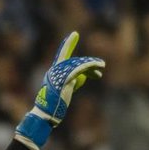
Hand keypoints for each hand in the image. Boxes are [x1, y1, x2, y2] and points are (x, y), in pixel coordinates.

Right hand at [14, 31, 105, 149]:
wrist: (46, 115)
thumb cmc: (55, 107)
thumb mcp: (66, 91)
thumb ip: (74, 81)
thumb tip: (84, 76)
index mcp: (53, 73)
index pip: (62, 55)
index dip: (68, 45)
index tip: (74, 34)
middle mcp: (55, 71)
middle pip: (73, 61)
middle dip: (88, 63)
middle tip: (100, 65)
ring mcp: (58, 75)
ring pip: (78, 64)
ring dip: (91, 65)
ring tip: (102, 66)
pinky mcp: (65, 79)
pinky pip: (79, 70)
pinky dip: (89, 68)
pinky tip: (98, 70)